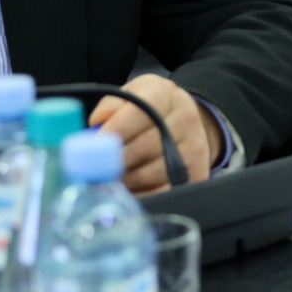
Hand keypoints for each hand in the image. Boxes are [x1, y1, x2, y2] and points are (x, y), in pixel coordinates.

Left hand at [87, 74, 219, 194]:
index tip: (93, 146)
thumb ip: (111, 106)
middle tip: (94, 171)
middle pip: (144, 147)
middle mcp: (185, 118)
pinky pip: (164, 192)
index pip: (139, 113)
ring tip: (108, 181)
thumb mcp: (131, 96)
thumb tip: (97, 124)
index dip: (114, 131)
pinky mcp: (198, 173)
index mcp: (165, 94)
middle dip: (115, 162)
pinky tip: (129, 192)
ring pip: (151, 174)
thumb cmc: (148, 109)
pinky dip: (142, 196)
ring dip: (125, 181)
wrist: (184, 122)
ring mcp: (195, 148)